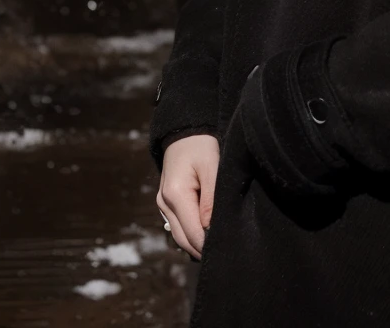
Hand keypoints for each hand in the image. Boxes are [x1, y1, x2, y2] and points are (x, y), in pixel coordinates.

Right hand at [157, 134, 219, 259]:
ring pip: (178, 235)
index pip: (192, 233)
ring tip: (217, 250)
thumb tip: (210, 228)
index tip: (226, 252)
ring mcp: (162, 204)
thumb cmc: (201, 146)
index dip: (208, 245)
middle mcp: (164, 203)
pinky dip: (190, 234)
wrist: (184, 131)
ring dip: (195, 244)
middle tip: (225, 258)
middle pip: (183, 239)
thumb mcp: (211, 167)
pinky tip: (206, 236)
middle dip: (201, 250)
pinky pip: (178, 226)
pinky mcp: (165, 203)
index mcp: (175, 195)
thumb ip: (211, 199)